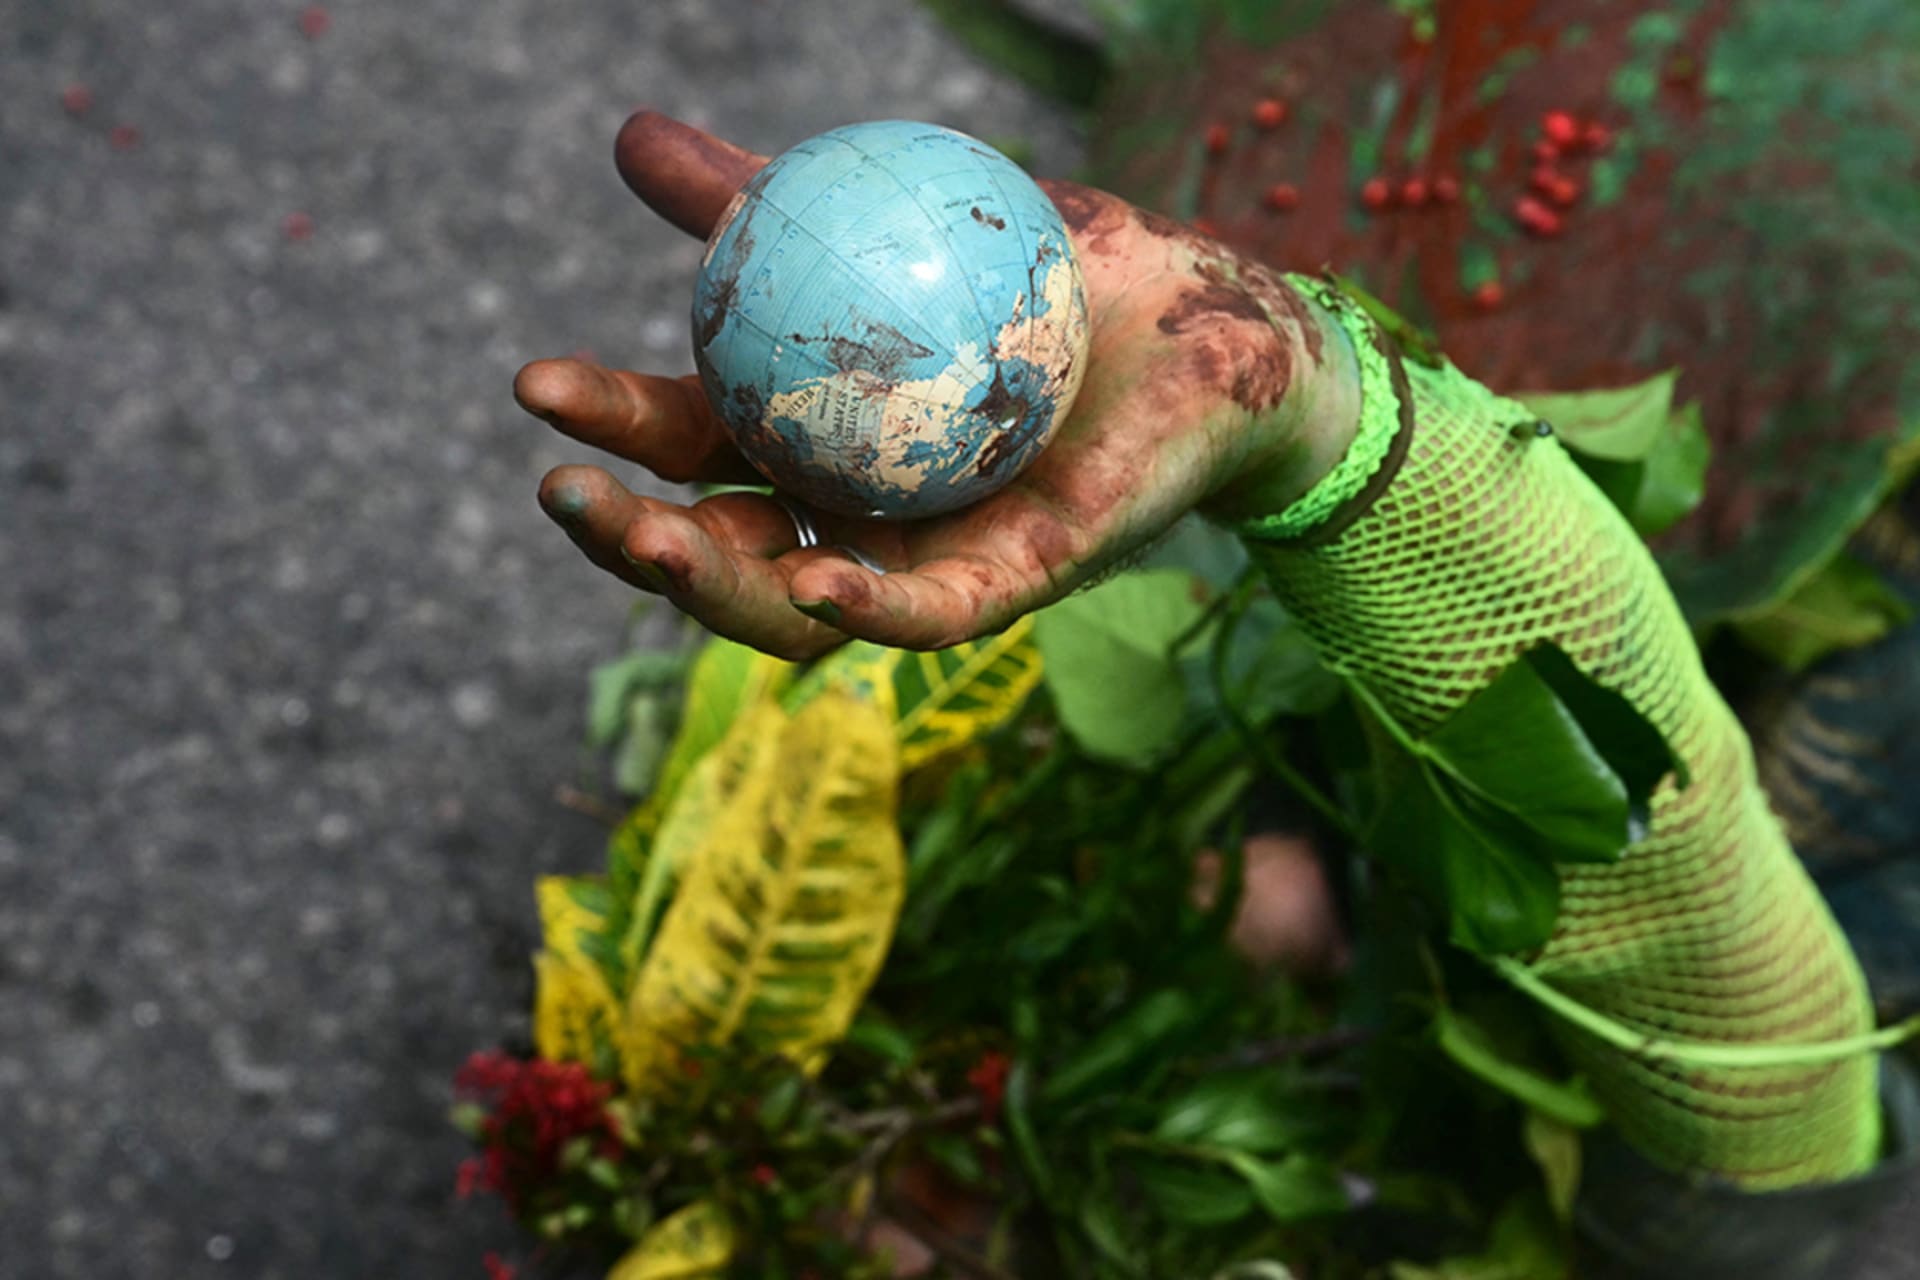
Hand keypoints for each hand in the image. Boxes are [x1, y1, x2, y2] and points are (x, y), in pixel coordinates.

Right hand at [516, 112, 1359, 657]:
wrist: (1206, 316)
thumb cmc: (1053, 267)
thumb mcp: (893, 216)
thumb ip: (765, 200)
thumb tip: (632, 137)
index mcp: (810, 434)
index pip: (688, 443)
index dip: (610, 425)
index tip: (536, 383)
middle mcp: (850, 510)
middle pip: (715, 550)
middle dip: (623, 537)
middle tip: (564, 488)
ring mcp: (921, 557)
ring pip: (796, 610)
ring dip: (714, 591)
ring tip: (650, 539)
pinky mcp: (1009, 587)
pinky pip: (927, 617)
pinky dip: (867, 610)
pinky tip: (817, 582)